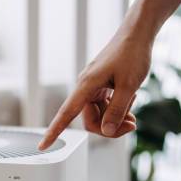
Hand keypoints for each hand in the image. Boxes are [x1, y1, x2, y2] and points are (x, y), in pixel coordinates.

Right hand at [38, 24, 152, 149]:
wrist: (137, 34)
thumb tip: (106, 131)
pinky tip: (131, 102)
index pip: (65, 114)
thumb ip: (116, 111)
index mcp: (86, 86)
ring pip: (99, 114)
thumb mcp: (129, 86)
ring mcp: (93, 86)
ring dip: (115, 118)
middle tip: (132, 125)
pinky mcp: (101, 85)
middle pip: (90, 120)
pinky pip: (104, 105)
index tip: (43, 146)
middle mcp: (85, 87)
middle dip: (109, 126)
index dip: (53, 132)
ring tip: (134, 115)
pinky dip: (117, 108)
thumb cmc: (132, 55)